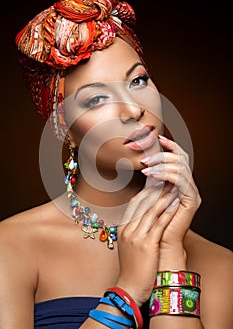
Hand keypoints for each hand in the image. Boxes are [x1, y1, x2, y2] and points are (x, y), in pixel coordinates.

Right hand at [116, 184, 179, 306]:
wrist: (128, 288)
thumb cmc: (131, 267)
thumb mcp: (128, 245)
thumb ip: (133, 229)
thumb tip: (143, 216)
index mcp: (122, 228)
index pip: (134, 204)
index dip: (146, 192)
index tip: (155, 183)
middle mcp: (128, 229)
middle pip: (142, 204)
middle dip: (154, 191)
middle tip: (165, 180)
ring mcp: (136, 236)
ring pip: (151, 211)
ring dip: (162, 198)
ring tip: (171, 188)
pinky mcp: (147, 244)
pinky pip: (159, 224)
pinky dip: (167, 213)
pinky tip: (173, 205)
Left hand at [141, 135, 201, 268]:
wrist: (158, 245)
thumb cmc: (152, 221)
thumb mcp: (149, 194)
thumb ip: (151, 179)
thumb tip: (144, 162)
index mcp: (180, 182)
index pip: (179, 157)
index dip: (170, 146)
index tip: (158, 137)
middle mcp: (188, 185)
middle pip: (181, 159)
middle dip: (162, 154)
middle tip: (145, 158)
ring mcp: (191, 193)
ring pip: (181, 168)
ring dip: (161, 164)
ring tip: (145, 167)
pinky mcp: (192, 201)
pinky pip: (181, 181)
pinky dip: (166, 175)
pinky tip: (151, 175)